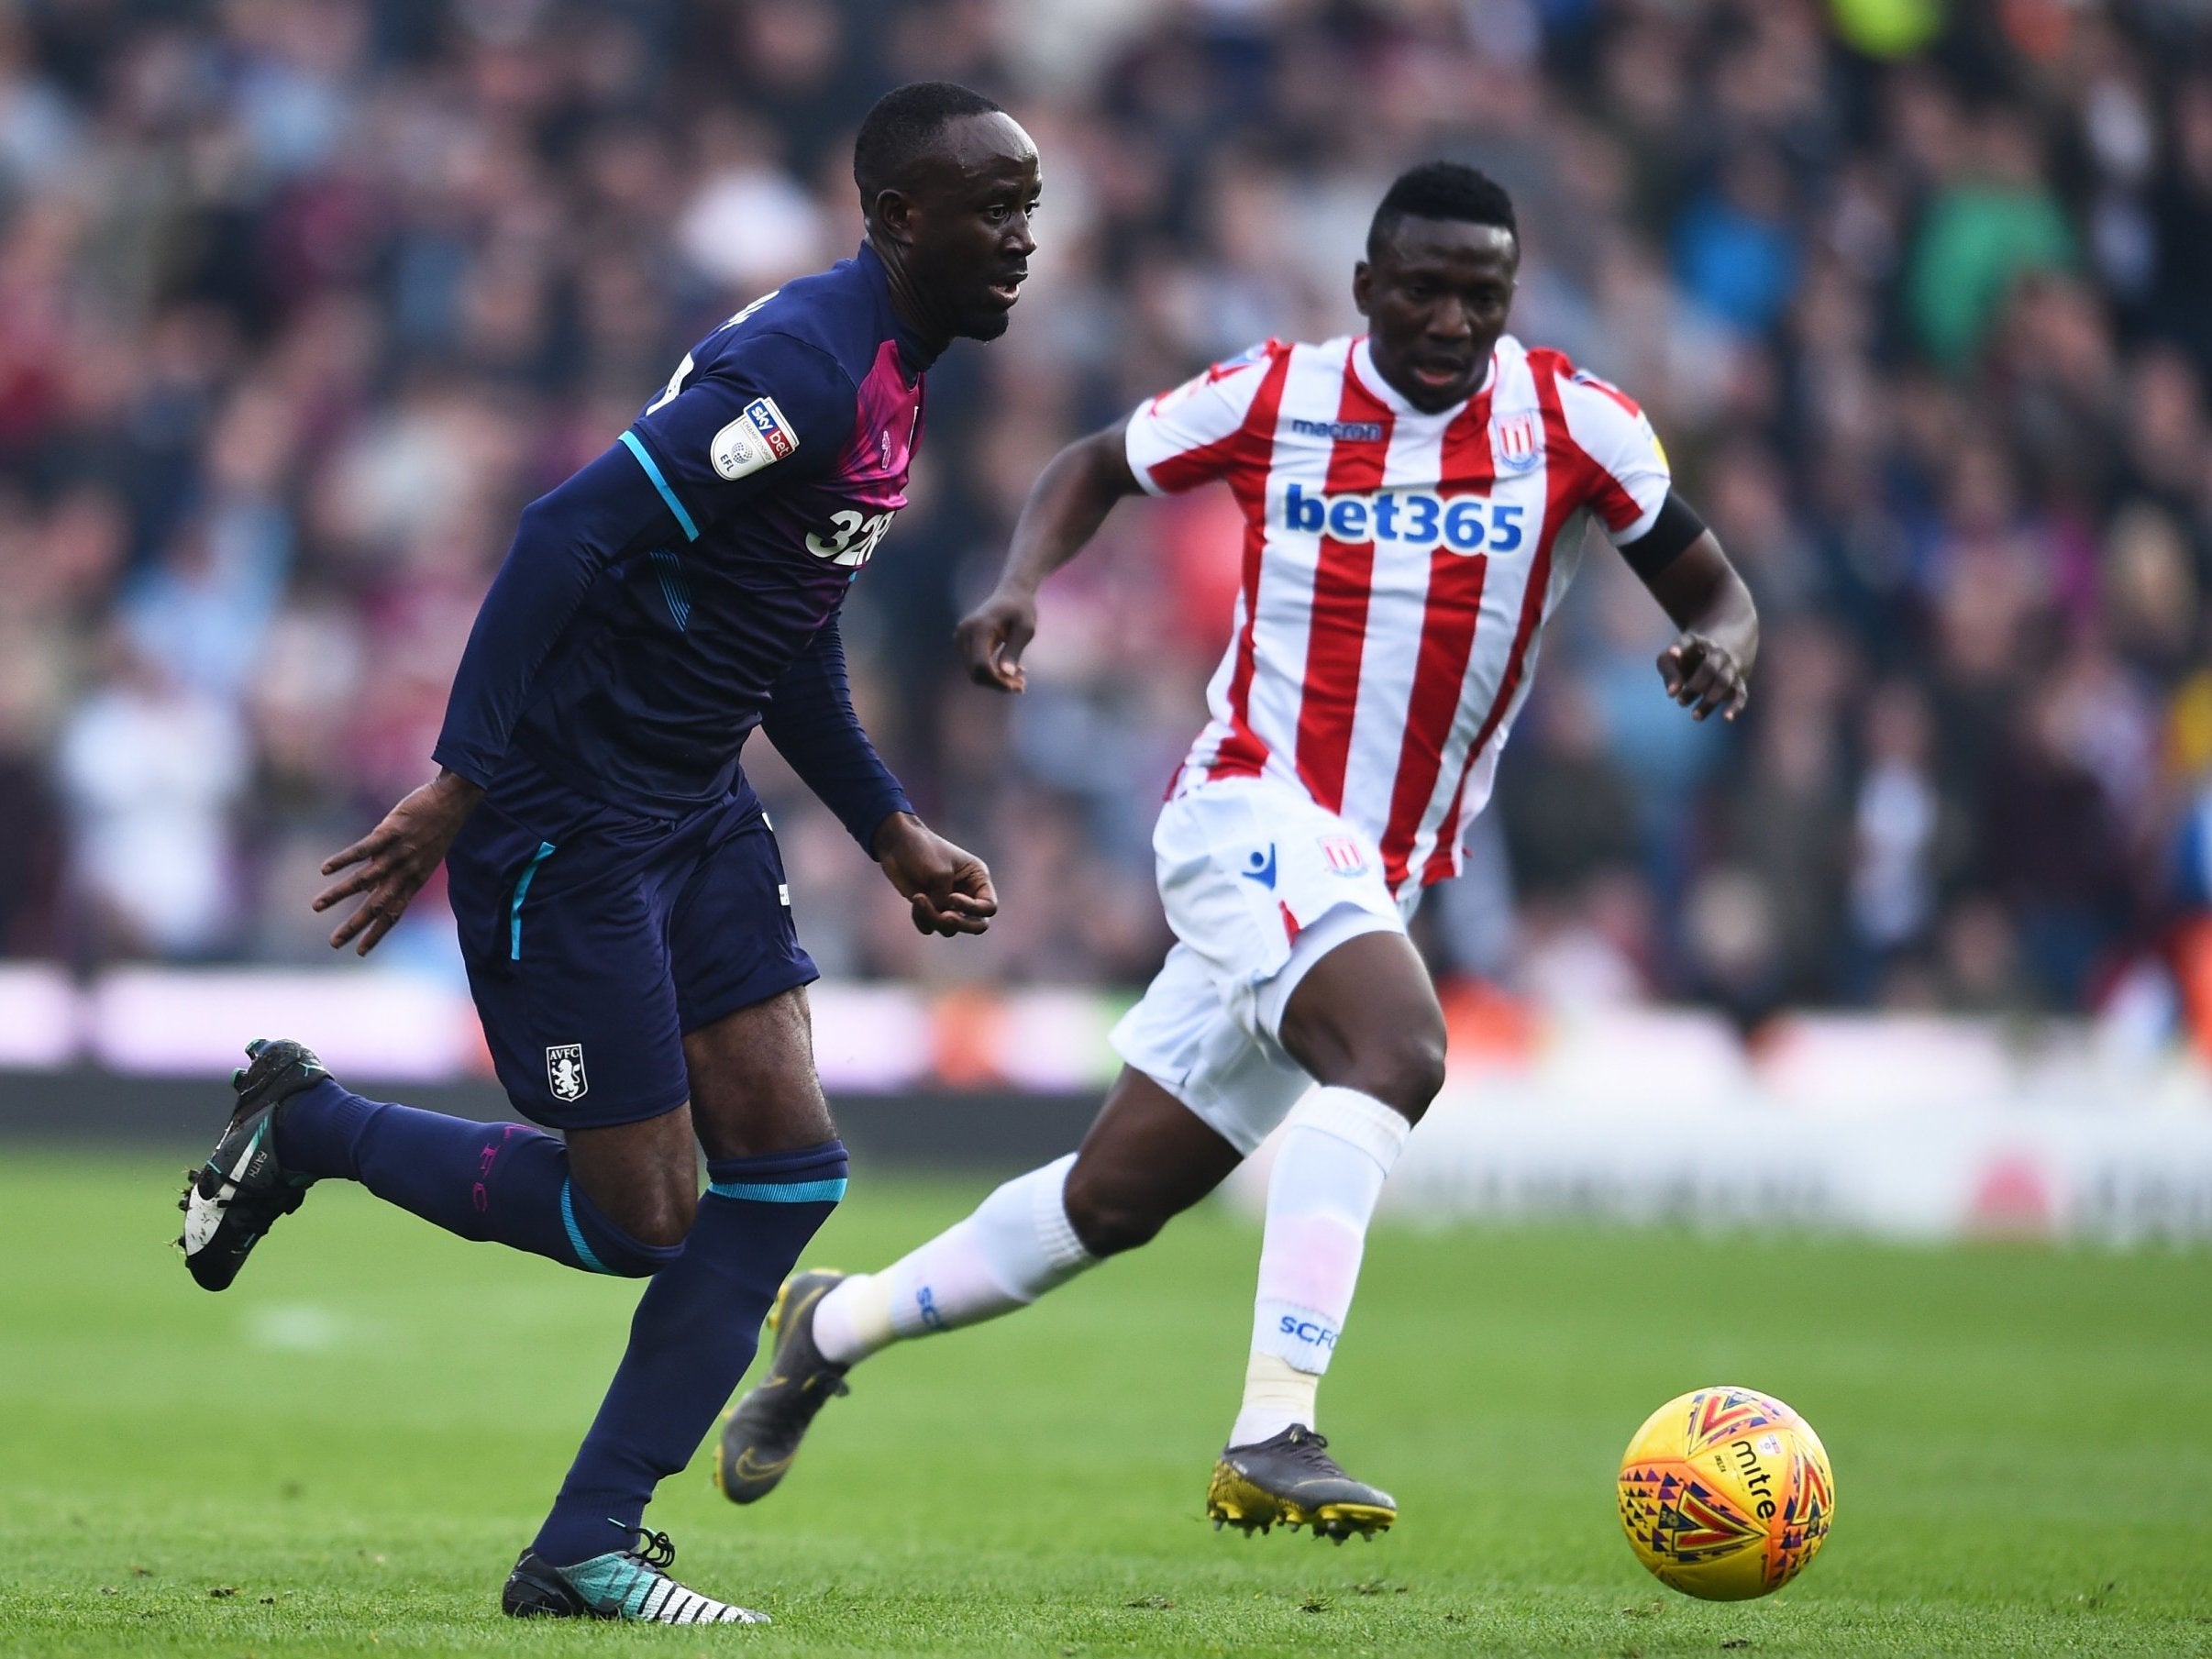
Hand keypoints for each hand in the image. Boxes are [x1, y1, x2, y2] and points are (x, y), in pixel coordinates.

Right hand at [313, 771, 483, 955]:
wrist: (454, 801)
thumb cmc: (435, 828)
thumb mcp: (421, 858)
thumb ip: (396, 874)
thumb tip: (370, 888)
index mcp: (415, 880)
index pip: (394, 914)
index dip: (377, 934)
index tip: (360, 952)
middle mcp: (406, 871)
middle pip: (378, 906)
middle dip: (355, 926)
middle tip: (334, 943)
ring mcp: (399, 852)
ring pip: (365, 879)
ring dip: (339, 894)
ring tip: (316, 906)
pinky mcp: (391, 831)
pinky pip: (364, 849)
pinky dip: (344, 860)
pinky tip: (325, 869)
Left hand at [872, 812, 996, 936]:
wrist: (896, 843)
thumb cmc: (922, 850)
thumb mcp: (939, 874)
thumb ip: (943, 901)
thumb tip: (941, 920)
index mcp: (977, 878)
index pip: (988, 907)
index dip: (972, 909)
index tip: (951, 897)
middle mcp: (967, 893)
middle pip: (976, 925)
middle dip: (960, 924)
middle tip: (944, 917)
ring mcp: (948, 903)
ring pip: (949, 928)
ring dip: (933, 917)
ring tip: (918, 898)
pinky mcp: (930, 908)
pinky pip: (931, 927)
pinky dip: (922, 919)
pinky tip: (914, 901)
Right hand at [955, 587, 1036, 692]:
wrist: (1011, 594)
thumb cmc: (1022, 609)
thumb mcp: (1026, 628)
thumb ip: (1015, 649)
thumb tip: (1006, 673)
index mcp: (980, 627)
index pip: (981, 665)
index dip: (998, 681)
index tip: (1019, 685)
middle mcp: (965, 632)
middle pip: (976, 672)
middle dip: (999, 683)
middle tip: (1022, 685)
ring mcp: (960, 637)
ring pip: (974, 673)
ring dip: (996, 680)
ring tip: (1020, 677)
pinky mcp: (962, 642)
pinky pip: (974, 666)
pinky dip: (991, 673)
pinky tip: (1011, 669)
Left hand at [1658, 635, 1749, 721]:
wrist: (1721, 651)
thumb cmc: (1687, 658)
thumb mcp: (1672, 659)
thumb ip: (1668, 671)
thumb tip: (1672, 692)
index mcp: (1697, 642)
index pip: (1688, 642)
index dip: (1680, 647)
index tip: (1672, 654)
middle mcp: (1716, 653)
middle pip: (1709, 667)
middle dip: (1695, 686)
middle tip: (1680, 702)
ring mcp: (1730, 667)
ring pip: (1724, 681)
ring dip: (1710, 699)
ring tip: (1695, 716)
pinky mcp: (1738, 682)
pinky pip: (1741, 694)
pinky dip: (1736, 706)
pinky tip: (1727, 719)